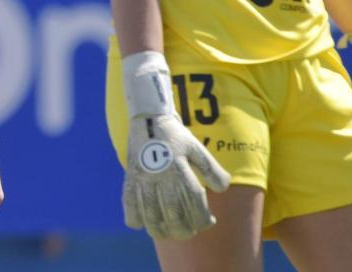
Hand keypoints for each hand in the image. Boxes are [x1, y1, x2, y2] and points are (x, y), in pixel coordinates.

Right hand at [123, 114, 230, 238]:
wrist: (148, 118)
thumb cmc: (176, 136)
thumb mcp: (196, 148)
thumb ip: (211, 168)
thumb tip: (222, 189)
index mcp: (179, 166)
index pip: (193, 199)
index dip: (203, 216)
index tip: (209, 222)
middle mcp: (160, 173)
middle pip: (172, 211)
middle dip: (182, 228)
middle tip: (188, 232)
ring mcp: (142, 176)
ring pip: (149, 212)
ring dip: (159, 228)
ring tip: (166, 233)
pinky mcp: (129, 176)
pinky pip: (128, 202)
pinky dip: (133, 217)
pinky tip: (141, 224)